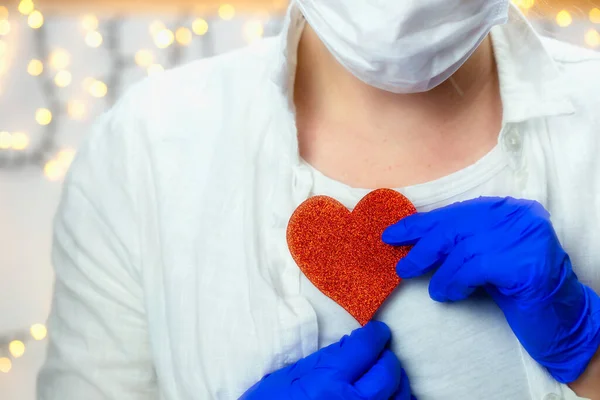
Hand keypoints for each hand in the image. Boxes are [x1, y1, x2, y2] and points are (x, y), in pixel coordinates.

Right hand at [240, 321, 414, 399]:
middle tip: (380, 352)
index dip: (375, 334)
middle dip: (386, 357)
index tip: (377, 331)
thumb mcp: (290, 377)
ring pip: (400, 397)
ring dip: (397, 381)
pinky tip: (391, 397)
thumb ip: (324, 360)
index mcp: (328, 383)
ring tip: (387, 375)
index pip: (365, 348)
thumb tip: (353, 344)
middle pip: (388, 371)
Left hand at [382, 197, 599, 383]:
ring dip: (440, 272)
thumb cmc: (516, 290)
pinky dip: (455, 282)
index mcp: (508, 209)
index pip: (456, 212)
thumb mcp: (484, 257)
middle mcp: (519, 216)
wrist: (561, 321)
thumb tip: (411, 241)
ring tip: (436, 290)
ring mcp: (526, 237)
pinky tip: (451, 295)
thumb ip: (458, 242)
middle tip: (401, 266)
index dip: (421, 223)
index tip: (392, 234)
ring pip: (462, 247)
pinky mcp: (526, 263)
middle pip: (456, 226)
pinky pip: (474, 267)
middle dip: (422, 246)